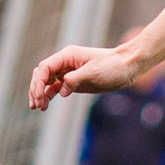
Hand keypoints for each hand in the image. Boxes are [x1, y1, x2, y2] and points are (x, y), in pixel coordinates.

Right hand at [29, 43, 143, 109]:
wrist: (128, 67)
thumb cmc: (112, 66)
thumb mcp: (93, 73)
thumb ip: (74, 80)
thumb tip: (60, 90)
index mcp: (67, 56)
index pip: (45, 67)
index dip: (39, 82)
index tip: (38, 96)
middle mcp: (65, 63)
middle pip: (42, 74)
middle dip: (36, 89)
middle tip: (35, 105)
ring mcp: (68, 72)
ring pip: (47, 82)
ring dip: (41, 94)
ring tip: (38, 108)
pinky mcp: (74, 81)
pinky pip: (56, 87)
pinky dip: (49, 95)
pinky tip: (46, 105)